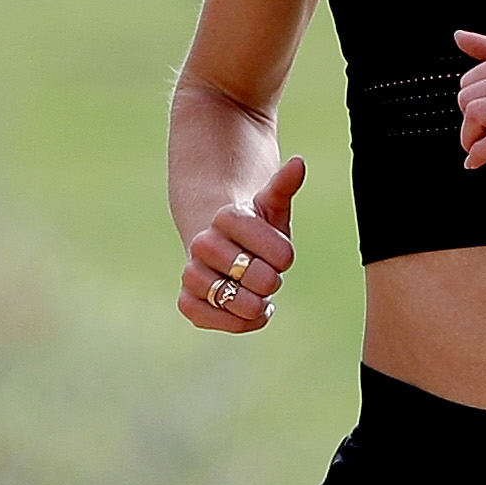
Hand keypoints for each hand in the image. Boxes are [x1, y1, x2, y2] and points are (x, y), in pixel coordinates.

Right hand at [180, 155, 305, 331]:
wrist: (223, 248)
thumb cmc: (255, 230)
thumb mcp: (272, 208)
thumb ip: (283, 187)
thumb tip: (298, 162)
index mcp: (227, 217)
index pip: (276, 250)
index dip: (283, 257)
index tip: (279, 255)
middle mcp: (202, 243)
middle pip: (255, 276)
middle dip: (270, 280)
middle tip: (266, 275)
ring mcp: (192, 272)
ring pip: (232, 299)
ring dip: (254, 304)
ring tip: (258, 296)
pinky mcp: (186, 300)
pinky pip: (208, 317)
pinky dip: (235, 322)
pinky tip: (248, 313)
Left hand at [453, 31, 485, 181]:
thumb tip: (460, 36)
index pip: (470, 78)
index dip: (467, 103)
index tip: (477, 121)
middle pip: (468, 96)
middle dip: (466, 123)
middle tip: (478, 138)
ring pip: (478, 114)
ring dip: (470, 140)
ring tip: (478, 150)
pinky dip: (480, 154)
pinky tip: (477, 162)